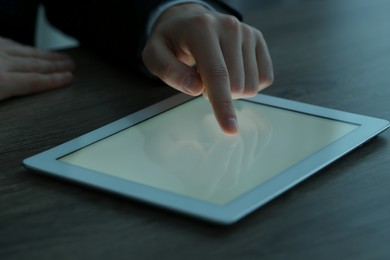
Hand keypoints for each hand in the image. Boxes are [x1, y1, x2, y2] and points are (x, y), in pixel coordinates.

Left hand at [0, 37, 74, 100]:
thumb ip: (7, 98)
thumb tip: (18, 127)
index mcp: (1, 81)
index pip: (35, 81)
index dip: (55, 80)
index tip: (69, 78)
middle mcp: (0, 61)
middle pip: (35, 64)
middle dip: (56, 65)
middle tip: (70, 64)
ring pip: (25, 51)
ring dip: (45, 54)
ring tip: (58, 56)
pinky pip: (9, 42)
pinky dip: (24, 47)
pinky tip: (28, 48)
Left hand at [142, 3, 273, 133]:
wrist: (188, 21)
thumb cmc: (171, 42)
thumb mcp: (155, 55)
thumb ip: (170, 72)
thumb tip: (196, 88)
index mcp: (202, 29)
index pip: (217, 74)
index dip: (223, 105)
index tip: (230, 129)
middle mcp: (230, 27)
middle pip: (236, 85)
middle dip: (218, 95)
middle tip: (200, 79)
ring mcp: (247, 32)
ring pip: (251, 85)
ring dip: (232, 90)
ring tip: (214, 73)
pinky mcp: (258, 39)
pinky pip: (264, 78)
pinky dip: (247, 84)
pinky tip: (232, 71)